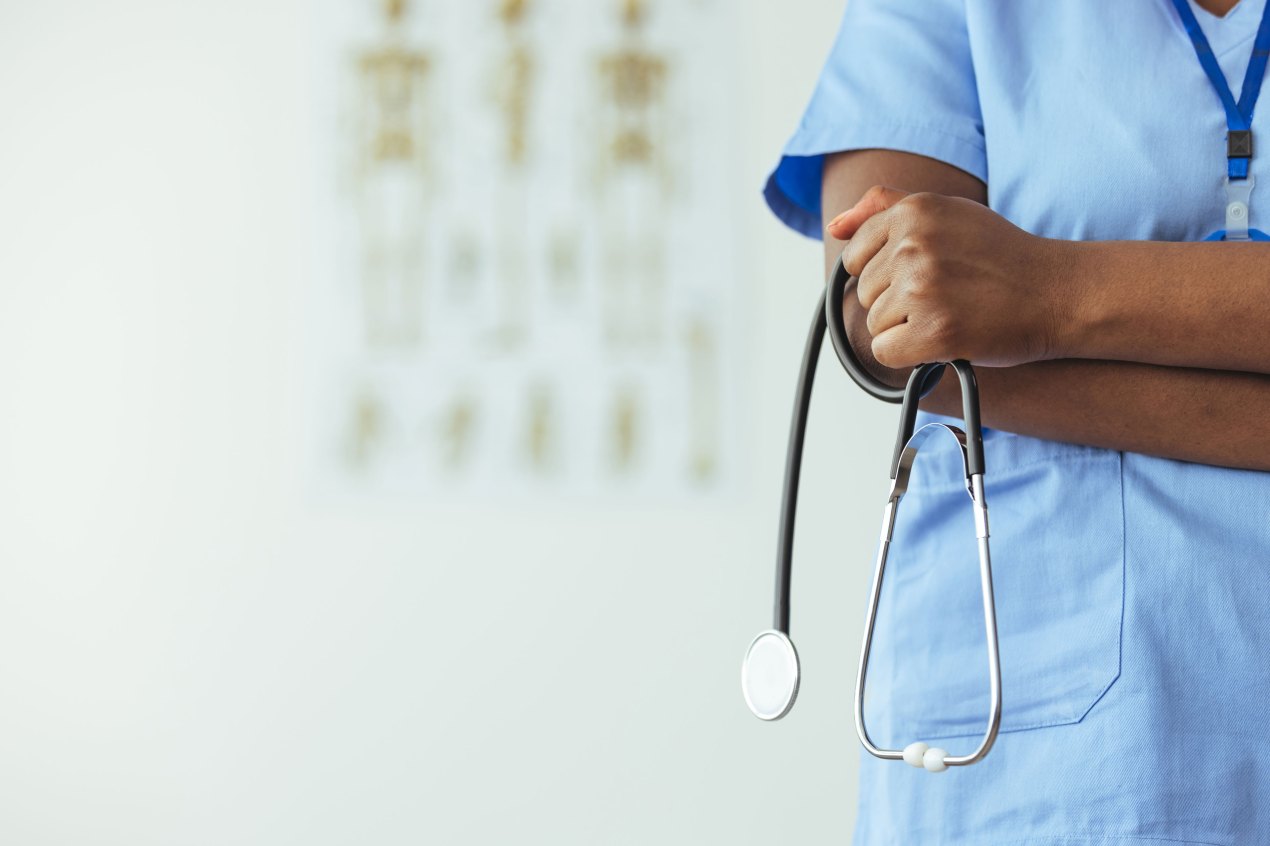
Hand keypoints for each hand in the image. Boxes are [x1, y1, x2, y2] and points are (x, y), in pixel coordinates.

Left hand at [826, 186, 1076, 368]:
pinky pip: (885, 352)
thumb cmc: (1001, 256)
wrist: (1056, 292)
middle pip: (865, 292)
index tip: (925, 274)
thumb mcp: (947, 212)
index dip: (887, 274)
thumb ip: (885, 209)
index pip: (856, 256)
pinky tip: (943, 338)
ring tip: (952, 312)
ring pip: (875, 323)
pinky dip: (909, 354)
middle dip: (898, 301)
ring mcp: (923, 288)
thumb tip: (834, 227)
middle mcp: (914, 245)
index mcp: (914, 211)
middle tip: (948, 294)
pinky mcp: (934, 331)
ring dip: (907, 327)